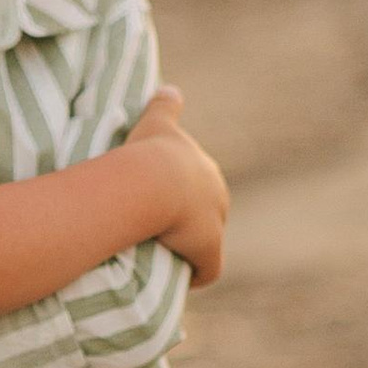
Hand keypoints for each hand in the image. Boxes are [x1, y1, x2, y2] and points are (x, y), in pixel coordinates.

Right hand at [129, 85, 228, 289]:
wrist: (152, 182)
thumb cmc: (149, 153)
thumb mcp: (156, 122)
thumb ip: (164, 105)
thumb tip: (169, 88)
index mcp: (206, 170)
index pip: (199, 188)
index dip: (181, 198)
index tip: (160, 206)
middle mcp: (218, 196)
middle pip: (206, 216)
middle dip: (189, 225)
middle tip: (156, 232)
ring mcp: (215, 225)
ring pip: (205, 243)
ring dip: (189, 251)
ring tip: (163, 257)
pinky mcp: (209, 251)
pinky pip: (206, 270)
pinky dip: (195, 275)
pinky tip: (178, 279)